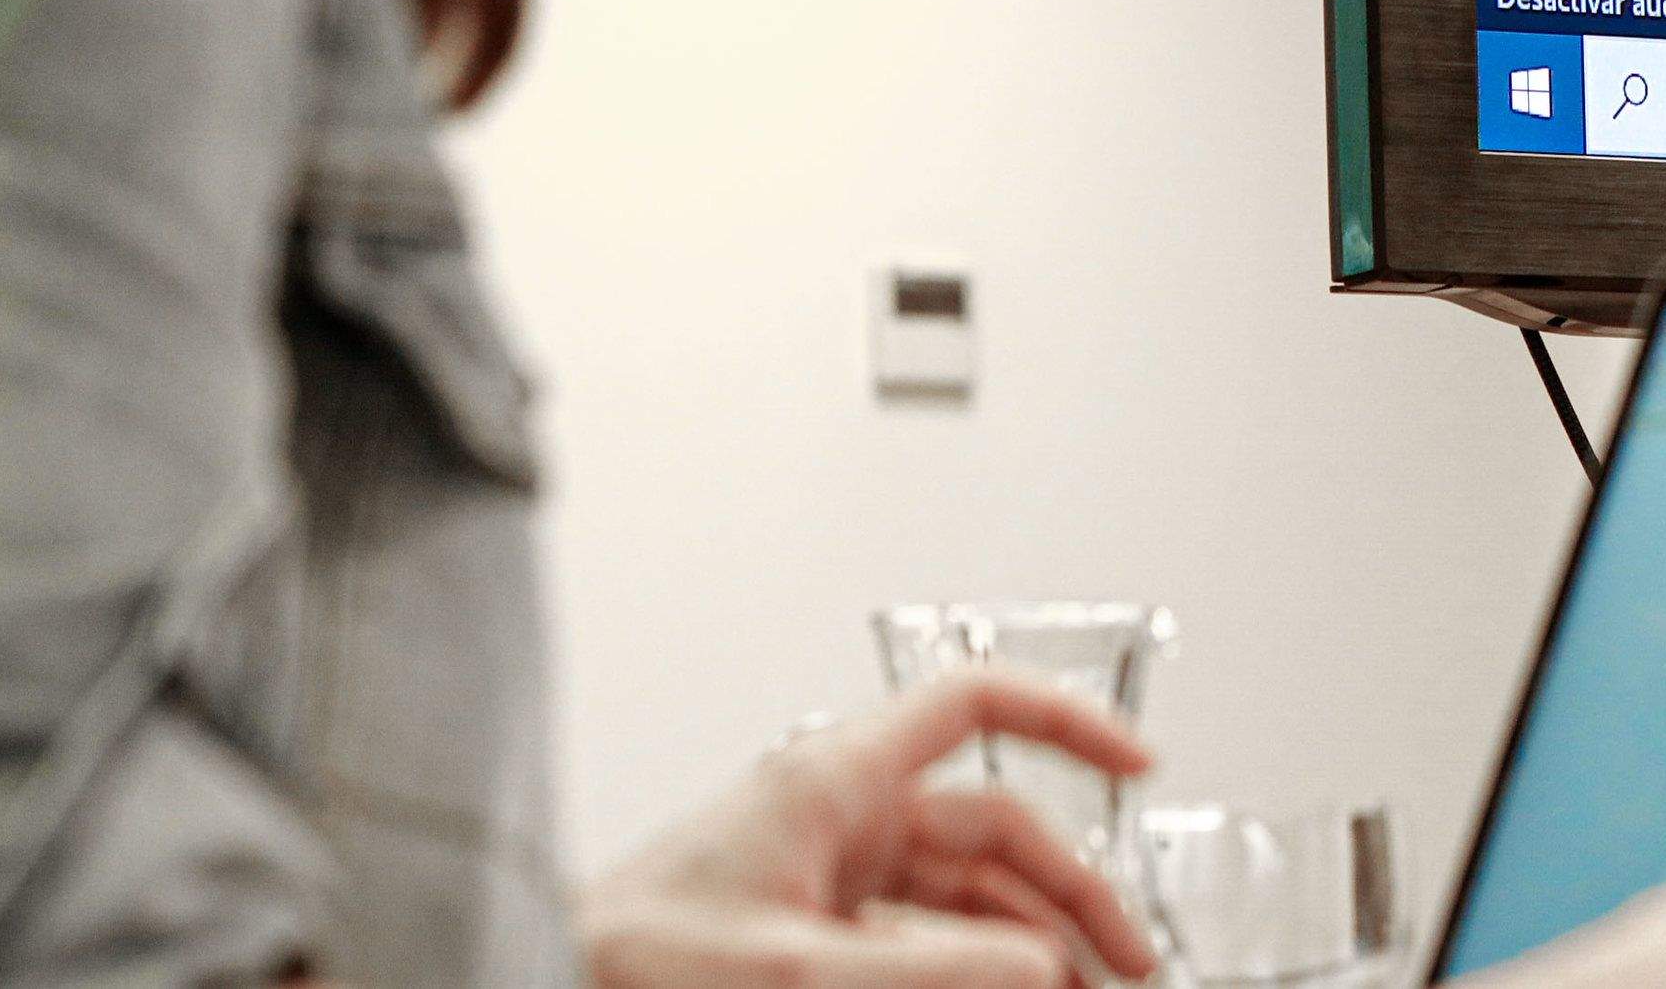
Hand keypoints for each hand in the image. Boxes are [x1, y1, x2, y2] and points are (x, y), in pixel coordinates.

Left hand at [583, 675, 1160, 988]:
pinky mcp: (798, 940)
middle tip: (1128, 960)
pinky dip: (970, 971)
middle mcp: (832, 820)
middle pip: (990, 831)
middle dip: (1069, 892)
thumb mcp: (795, 972)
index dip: (1068, 722)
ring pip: (960, 899)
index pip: (975, 705)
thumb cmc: (618, 963)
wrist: (526, 982)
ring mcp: (818, 882)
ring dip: (1028, 946)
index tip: (1139, 764)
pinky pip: (914, 946)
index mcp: (832, 782)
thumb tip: (1043, 966)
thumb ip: (933, 970)